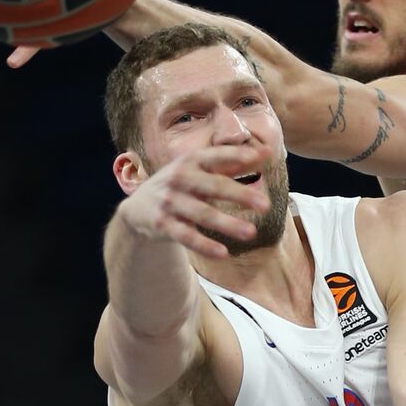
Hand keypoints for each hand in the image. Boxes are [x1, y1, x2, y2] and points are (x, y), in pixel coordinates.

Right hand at [118, 146, 269, 258]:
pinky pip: (186, 236)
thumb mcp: (200, 169)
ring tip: (251, 233)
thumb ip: (231, 162)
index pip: (218, 156)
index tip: (261, 157)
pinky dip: (204, 245)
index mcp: (192, 161)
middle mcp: (179, 178)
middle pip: (214, 186)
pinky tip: (223, 253)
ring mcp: (170, 201)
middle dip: (240, 194)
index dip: (238, 155)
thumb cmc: (180, 184)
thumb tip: (267, 152)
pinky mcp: (162, 224)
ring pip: (202, 214)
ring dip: (227, 223)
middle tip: (266, 205)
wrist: (138, 208)